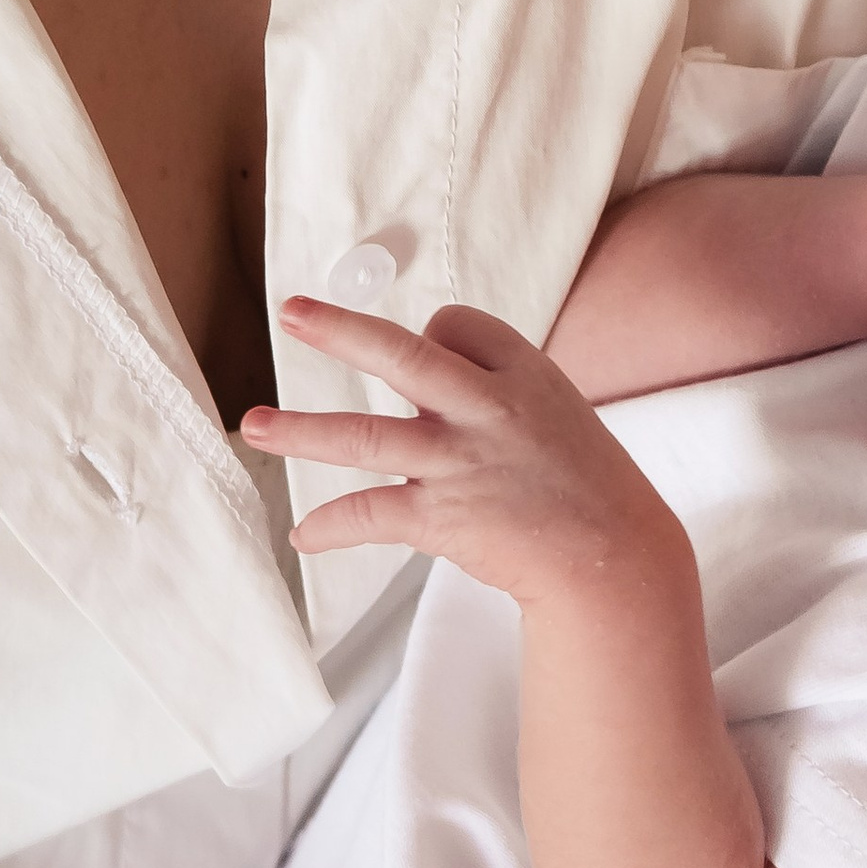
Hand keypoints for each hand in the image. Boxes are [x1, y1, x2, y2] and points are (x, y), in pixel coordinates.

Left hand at [244, 297, 681, 603]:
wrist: (613, 556)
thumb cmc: (582, 481)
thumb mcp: (553, 409)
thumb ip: (491, 384)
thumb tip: (422, 363)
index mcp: (520, 372)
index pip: (450, 326)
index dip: (430, 338)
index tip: (421, 356)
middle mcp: (486, 408)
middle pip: (399, 355)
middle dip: (338, 330)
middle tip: (292, 312)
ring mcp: (461, 463)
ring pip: (363, 436)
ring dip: (300, 432)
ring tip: (253, 427)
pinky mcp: (444, 518)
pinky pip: (369, 513)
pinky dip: (331, 526)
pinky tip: (306, 535)